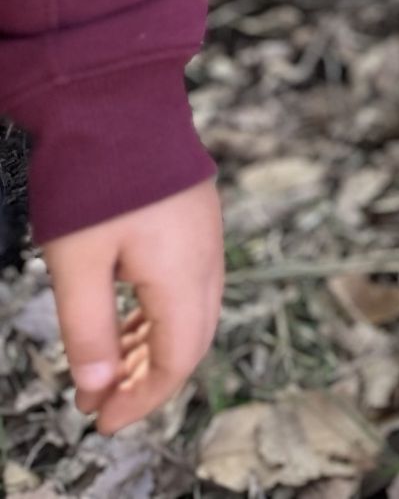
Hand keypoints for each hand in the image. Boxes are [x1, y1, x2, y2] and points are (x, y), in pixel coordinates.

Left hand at [40, 177, 222, 435]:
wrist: (118, 92)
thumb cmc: (96, 174)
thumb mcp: (77, 262)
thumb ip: (88, 329)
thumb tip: (95, 385)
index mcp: (185, 272)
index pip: (177, 359)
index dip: (141, 398)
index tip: (100, 419)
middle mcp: (206, 254)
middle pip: (191, 337)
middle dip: (147, 377)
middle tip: (100, 399)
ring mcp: (204, 229)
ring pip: (192, 308)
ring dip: (151, 344)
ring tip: (106, 363)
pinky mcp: (193, 212)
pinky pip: (188, 278)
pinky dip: (159, 310)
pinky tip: (125, 315)